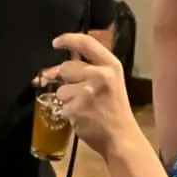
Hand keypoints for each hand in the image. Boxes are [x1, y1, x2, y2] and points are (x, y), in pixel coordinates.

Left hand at [41, 32, 137, 155]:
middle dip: (66, 80)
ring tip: (85, 107)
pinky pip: (61, 106)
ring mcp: (87, 92)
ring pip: (60, 89)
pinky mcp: (77, 107)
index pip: (85, 43)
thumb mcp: (110, 82)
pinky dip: (68, 113)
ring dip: (67, 99)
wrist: (121, 137)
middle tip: (80, 92)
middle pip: (66, 67)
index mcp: (111, 66)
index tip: (56, 42)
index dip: (67, 39)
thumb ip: (90, 69)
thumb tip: (55, 68)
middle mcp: (100, 75)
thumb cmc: (115, 111)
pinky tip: (83, 117)